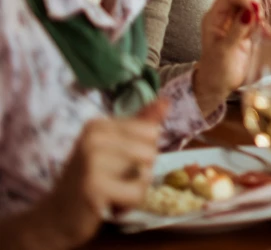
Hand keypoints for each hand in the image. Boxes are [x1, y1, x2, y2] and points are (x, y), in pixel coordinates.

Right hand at [33, 101, 166, 247]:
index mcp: (99, 125)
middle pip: (150, 152)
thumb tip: (166, 101)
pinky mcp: (94, 186)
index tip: (118, 165)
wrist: (54, 218)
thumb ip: (140, 125)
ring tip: (111, 192)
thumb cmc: (89, 181)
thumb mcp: (114, 149)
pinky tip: (109, 205)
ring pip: (146, 172)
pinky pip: (136, 192)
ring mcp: (91, 161)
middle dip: (140, 173)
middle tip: (114, 182)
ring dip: (135, 190)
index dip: (142, 154)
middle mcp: (93, 137)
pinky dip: (129, 204)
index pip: (151, 131)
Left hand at [195, 0, 270, 114]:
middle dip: (253, 1)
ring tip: (261, 27)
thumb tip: (249, 11)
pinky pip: (257, 18)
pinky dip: (263, 23)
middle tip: (259, 16)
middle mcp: (224, 16)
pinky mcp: (246, 30)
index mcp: (213, 18)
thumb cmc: (217, 70)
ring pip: (250, 4)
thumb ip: (237, 29)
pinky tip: (267, 34)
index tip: (256, 7)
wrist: (219, 86)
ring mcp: (235, 22)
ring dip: (259, 12)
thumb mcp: (226, 50)